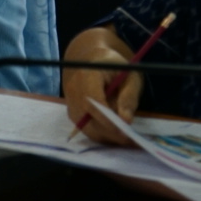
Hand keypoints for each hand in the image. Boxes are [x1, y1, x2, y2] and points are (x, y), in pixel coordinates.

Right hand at [61, 27, 142, 145]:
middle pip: (87, 118)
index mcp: (88, 74)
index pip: (93, 101)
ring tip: (125, 138)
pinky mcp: (72, 112)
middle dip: (109, 132)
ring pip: (85, 127)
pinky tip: (115, 133)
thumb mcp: (130, 76)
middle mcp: (74, 89)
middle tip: (129, 140)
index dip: (107, 119)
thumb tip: (126, 121)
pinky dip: (100, 134)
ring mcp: (70, 102)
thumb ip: (129, 97)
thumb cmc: (115, 67)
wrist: (95, 61)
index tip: (124, 131)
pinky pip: (85, 128)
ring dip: (105, 136)